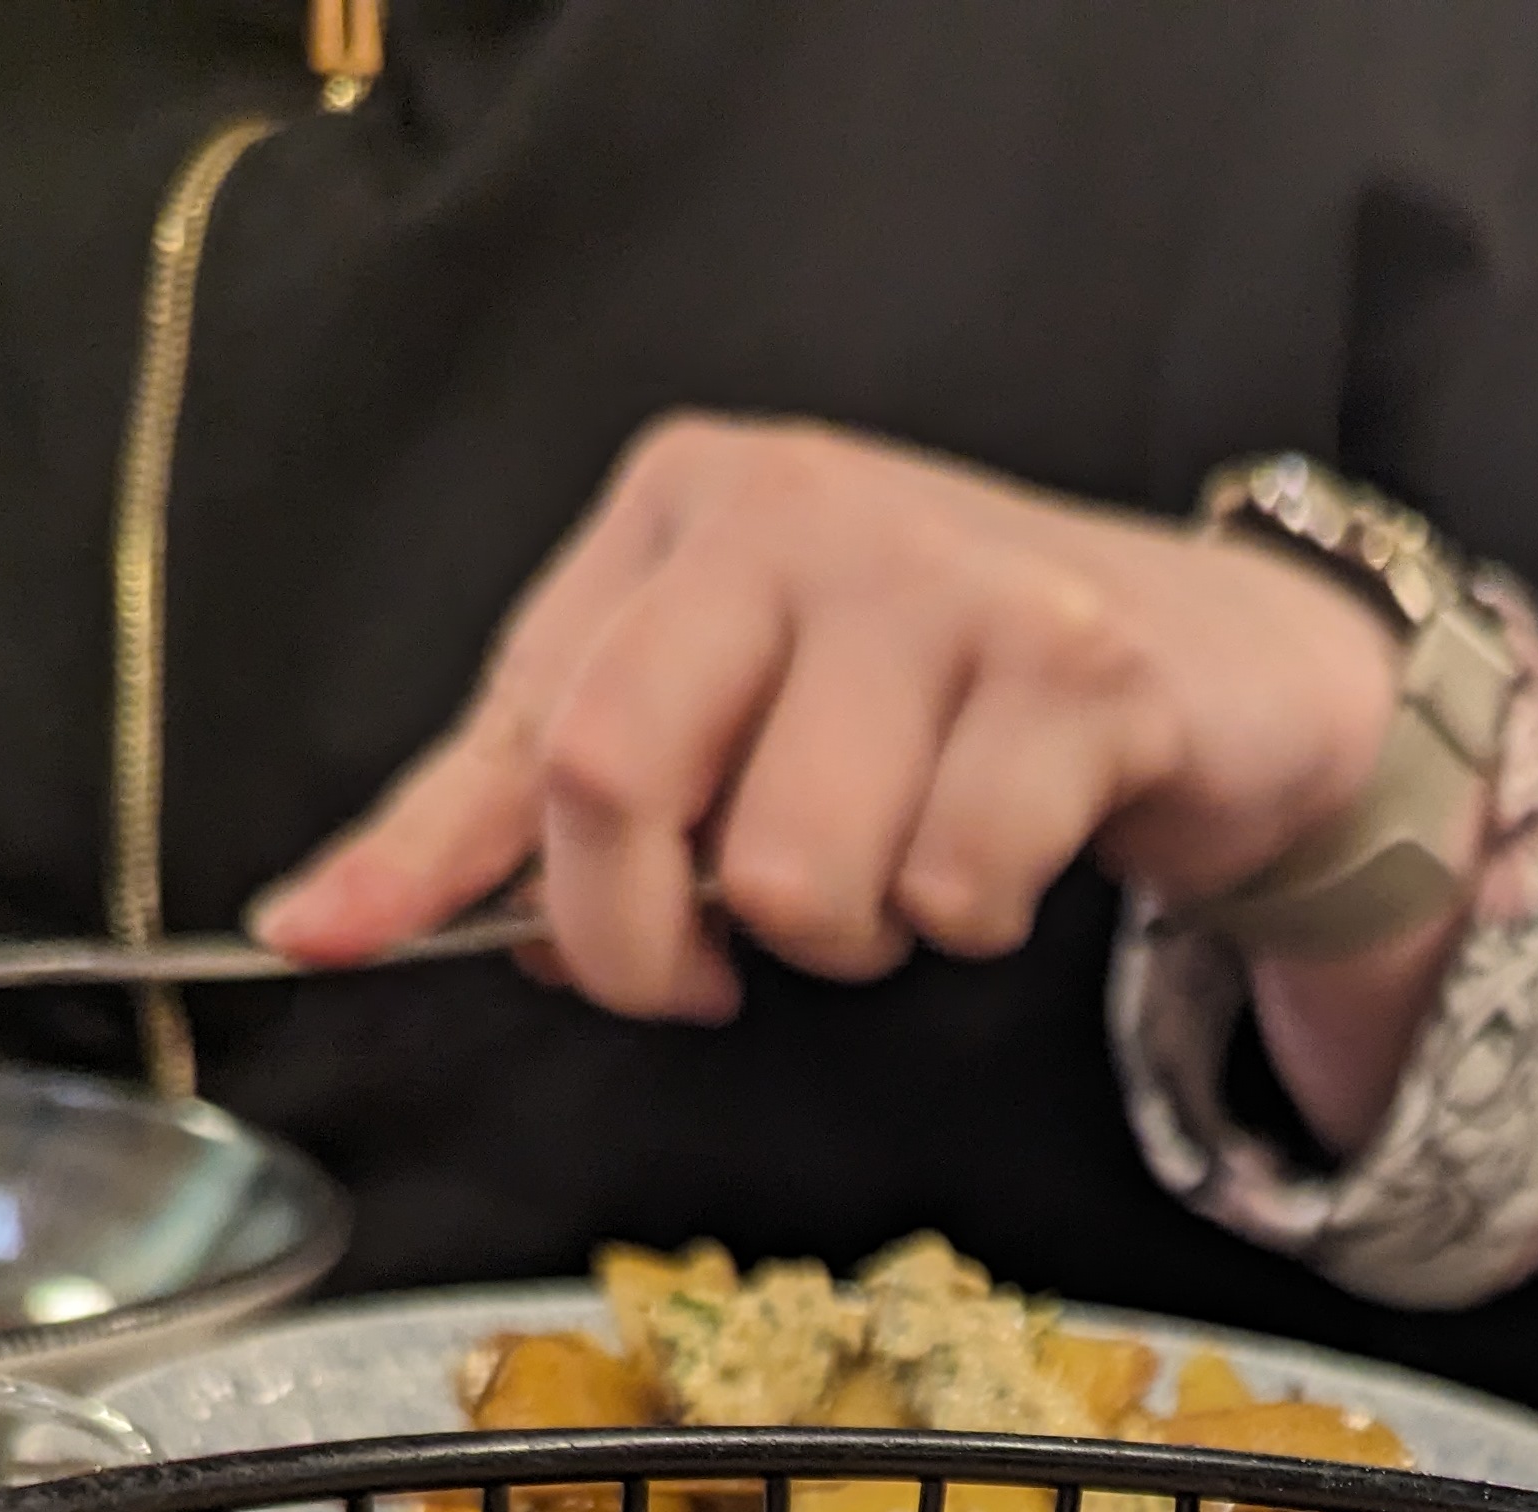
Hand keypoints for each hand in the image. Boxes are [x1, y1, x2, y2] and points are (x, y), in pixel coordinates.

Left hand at [252, 415, 1419, 1025]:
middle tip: (708, 977)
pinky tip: (1005, 845)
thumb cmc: (951, 699)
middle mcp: (796, 511)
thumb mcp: (745, 707)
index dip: (424, 856)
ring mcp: (940, 583)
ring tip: (901, 869)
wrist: (1217, 663)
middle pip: (616, 779)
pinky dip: (971, 923)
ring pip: (798, 876)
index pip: (522, 717)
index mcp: (684, 509)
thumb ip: (574, 802)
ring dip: (846, 941)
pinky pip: (953, 893)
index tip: (320, 937)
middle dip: (643, 944)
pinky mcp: (1075, 675)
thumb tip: (355, 917)